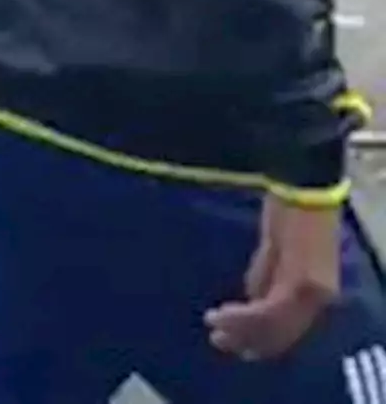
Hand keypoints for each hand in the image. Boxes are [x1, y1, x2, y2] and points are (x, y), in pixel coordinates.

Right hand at [206, 195, 340, 360]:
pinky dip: (242, 316)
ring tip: (212, 326)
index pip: (289, 329)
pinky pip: (266, 310)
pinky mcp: (297, 283)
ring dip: (240, 329)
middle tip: (218, 341)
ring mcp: (309, 293)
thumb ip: (267, 276)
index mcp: (318, 291)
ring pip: (272, 326)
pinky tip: (220, 312)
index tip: (237, 344)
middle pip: (281, 332)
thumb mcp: (278, 248)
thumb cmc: (289, 208)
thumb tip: (252, 301)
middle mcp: (318, 299)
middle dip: (248, 339)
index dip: (262, 339)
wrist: (302, 186)